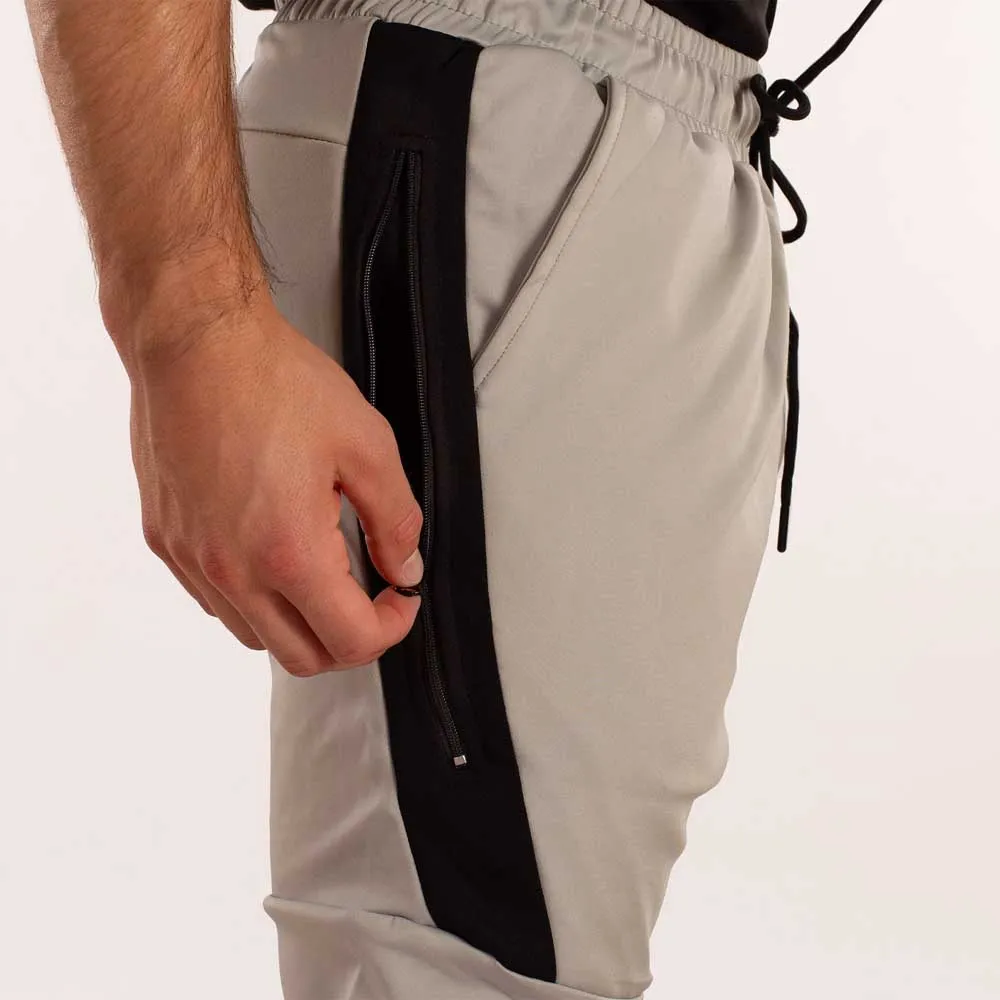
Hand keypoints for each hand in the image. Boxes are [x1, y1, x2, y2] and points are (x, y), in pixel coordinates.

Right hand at [128, 298, 423, 675]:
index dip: (392, 628)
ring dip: (299, 622)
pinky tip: (272, 555)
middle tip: (370, 597)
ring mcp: (192, 560)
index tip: (401, 597)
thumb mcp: (366, 445)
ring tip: (322, 570)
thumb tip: (405, 568)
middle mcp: (232, 570)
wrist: (194, 342)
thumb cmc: (275, 381)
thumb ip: (395, 519)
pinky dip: (253, 600)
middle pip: (302, 657)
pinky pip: (216, 602)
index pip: (350, 641)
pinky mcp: (166, 541)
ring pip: (255, 636)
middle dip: (349, 638)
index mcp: (288, 552)